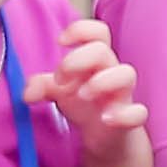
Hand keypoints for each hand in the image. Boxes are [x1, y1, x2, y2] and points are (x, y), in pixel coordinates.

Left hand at [28, 14, 147, 144]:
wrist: (103, 136)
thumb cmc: (83, 103)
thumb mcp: (59, 90)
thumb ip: (41, 86)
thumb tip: (28, 93)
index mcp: (94, 60)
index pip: (97, 32)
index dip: (81, 30)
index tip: (62, 41)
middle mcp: (110, 72)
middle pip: (104, 50)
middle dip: (80, 59)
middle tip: (61, 78)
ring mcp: (122, 94)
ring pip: (126, 74)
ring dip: (103, 81)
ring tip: (82, 95)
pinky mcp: (129, 118)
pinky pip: (138, 113)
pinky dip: (124, 115)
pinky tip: (106, 119)